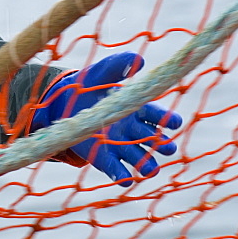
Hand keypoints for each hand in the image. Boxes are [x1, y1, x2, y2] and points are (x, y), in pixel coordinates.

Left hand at [31, 52, 181, 185]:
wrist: (64, 101)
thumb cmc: (90, 84)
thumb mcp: (102, 71)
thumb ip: (119, 65)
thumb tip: (138, 59)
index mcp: (138, 109)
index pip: (159, 116)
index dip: (168, 120)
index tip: (173, 122)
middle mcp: (133, 129)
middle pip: (155, 141)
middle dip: (163, 146)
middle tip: (166, 147)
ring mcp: (120, 145)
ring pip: (141, 159)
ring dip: (147, 165)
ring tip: (150, 169)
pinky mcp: (104, 157)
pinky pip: (117, 170)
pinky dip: (123, 176)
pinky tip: (126, 178)